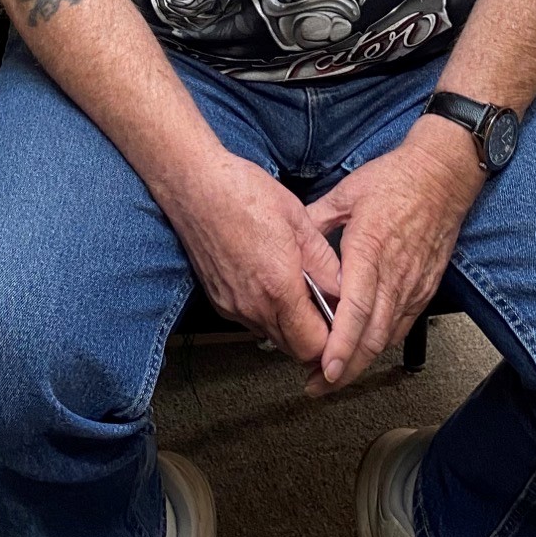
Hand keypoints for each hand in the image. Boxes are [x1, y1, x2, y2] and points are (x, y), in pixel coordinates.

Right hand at [162, 150, 342, 365]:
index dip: (332, 340)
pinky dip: (268, 314)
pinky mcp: (218, 302)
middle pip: (293, 349)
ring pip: (272, 337)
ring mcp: (232, 307)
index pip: (312, 346)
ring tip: (299, 292)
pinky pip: (252, 322)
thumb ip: (323, 262)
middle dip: (314, 336)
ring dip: (290, 326)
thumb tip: (341, 288)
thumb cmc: (244, 193)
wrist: (194, 186)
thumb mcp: (298, 219)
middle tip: (324, 307)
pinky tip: (272, 284)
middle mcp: (253, 306)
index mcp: (279, 286)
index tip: (340, 321)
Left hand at [303, 118, 481, 394]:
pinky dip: (381, 344)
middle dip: (345, 369)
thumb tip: (288, 242)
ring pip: (388, 337)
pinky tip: (364, 350)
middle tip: (318, 384)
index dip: (340, 346)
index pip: (356, 310)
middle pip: (372, 337)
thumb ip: (315, 223)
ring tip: (334, 375)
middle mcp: (394, 274)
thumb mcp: (345, 193)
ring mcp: (413, 284)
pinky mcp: (425, 288)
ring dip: (361, 362)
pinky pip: (402, 325)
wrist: (442, 175)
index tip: (323, 369)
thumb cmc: (394, 179)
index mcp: (369, 249)